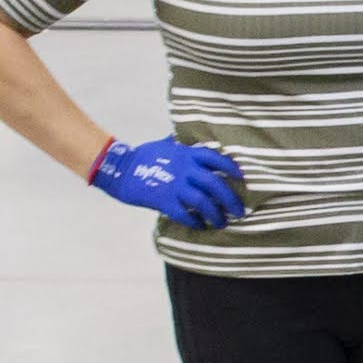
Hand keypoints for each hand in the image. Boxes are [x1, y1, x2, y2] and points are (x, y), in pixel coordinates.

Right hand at [88, 135, 249, 227]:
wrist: (120, 169)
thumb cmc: (144, 156)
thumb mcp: (165, 144)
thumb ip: (181, 142)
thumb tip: (188, 135)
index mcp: (187, 154)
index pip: (215, 158)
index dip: (230, 167)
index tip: (242, 177)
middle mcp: (184, 169)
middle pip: (215, 184)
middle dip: (230, 199)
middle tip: (239, 211)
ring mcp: (174, 185)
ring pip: (202, 202)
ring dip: (215, 214)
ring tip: (222, 223)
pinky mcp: (164, 200)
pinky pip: (184, 214)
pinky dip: (194, 222)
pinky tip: (201, 226)